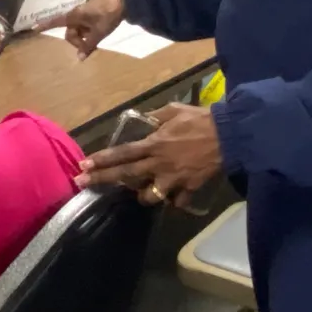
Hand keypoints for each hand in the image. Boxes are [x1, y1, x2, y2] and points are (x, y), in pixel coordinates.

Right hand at [36, 0, 121, 58]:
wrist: (123, 2)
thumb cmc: (108, 16)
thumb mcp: (98, 33)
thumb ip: (88, 45)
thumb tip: (79, 59)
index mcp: (74, 16)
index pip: (55, 22)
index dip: (45, 25)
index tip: (33, 28)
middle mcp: (76, 14)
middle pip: (71, 32)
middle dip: (78, 41)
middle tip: (90, 46)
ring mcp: (84, 14)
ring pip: (79, 30)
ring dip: (85, 37)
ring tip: (98, 39)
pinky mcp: (92, 14)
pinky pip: (86, 26)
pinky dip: (89, 33)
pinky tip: (99, 34)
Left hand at [75, 103, 222, 207]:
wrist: (230, 135)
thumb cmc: (200, 120)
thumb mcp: (174, 110)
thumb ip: (155, 116)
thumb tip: (143, 117)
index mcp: (154, 144)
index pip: (122, 153)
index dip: (102, 159)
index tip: (84, 164)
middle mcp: (159, 163)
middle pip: (126, 174)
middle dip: (102, 179)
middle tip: (82, 182)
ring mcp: (174, 178)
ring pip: (150, 196)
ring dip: (143, 196)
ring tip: (141, 193)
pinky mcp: (189, 187)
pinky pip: (177, 201)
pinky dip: (175, 200)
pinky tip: (174, 196)